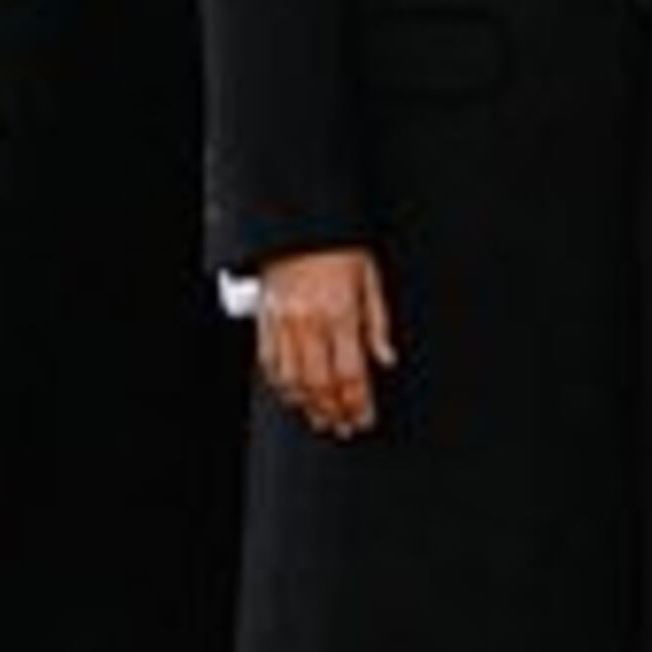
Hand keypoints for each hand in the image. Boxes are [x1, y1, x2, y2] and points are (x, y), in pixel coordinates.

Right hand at [256, 246, 396, 437]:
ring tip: (320, 419)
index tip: (365, 419)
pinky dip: (281, 385)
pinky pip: (269, 363)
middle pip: (321, 384)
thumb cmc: (338, 248)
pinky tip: (292, 396)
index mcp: (340, 314)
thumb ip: (378, 324)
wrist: (298, 224)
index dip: (358, 403)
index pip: (351, 374)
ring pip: (293, 379)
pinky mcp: (264, 320)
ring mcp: (283, 323)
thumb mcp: (371, 279)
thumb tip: (387, 359)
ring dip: (308, 405)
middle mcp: (309, 322)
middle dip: (334, 411)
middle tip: (343, 427)